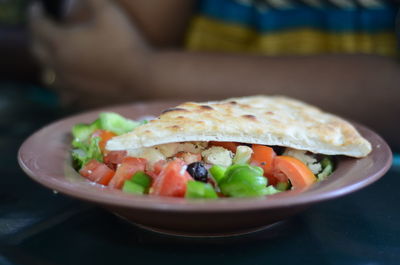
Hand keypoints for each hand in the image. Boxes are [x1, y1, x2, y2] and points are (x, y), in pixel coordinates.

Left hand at [30, 0, 151, 107]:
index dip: (35, 13)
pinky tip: (67, 83)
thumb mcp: (109, 11)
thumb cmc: (126, 42)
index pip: (38, 25)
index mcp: (62, 42)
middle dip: (34, 36)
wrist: (142, 77)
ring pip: (47, 74)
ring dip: (45, 63)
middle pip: (36, 50)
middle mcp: (60, 65)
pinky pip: (63, 94)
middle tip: (40, 28)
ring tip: (51, 56)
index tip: (37, 7)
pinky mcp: (81, 97)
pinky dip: (61, 86)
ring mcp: (70, 85)